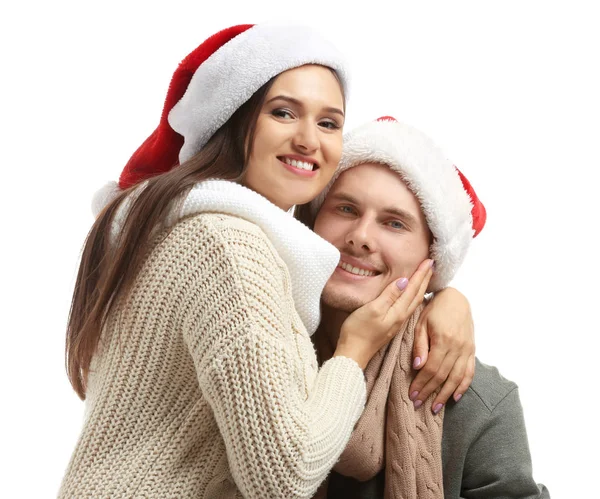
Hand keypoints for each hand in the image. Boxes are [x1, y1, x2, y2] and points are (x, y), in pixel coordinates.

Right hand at [335, 259, 433, 368]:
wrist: (353, 354)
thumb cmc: (358, 331)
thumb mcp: (373, 310)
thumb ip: (389, 295)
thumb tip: (404, 281)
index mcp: (398, 311)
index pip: (413, 288)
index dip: (420, 274)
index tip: (429, 261)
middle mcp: (401, 316)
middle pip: (417, 294)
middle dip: (425, 279)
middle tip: (432, 265)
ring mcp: (397, 322)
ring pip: (414, 301)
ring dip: (421, 287)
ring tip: (426, 277)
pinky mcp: (391, 325)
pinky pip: (408, 307)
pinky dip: (414, 297)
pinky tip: (412, 296)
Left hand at [409, 287, 474, 412]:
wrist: (455, 299)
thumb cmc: (434, 310)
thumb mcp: (421, 323)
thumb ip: (420, 345)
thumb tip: (418, 366)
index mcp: (443, 340)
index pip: (431, 369)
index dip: (421, 384)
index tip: (412, 395)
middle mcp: (458, 347)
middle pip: (443, 376)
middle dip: (430, 392)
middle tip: (418, 405)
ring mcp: (467, 350)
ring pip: (457, 378)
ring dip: (446, 394)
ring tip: (435, 407)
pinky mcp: (472, 350)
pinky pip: (469, 372)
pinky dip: (463, 386)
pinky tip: (455, 396)